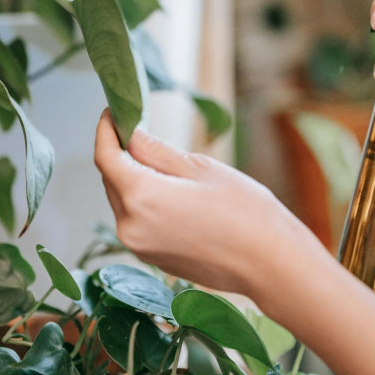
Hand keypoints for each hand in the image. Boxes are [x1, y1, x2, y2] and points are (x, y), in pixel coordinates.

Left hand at [94, 112, 320, 298]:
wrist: (270, 263)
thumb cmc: (244, 210)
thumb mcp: (200, 167)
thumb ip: (157, 151)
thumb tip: (131, 135)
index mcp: (141, 197)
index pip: (105, 157)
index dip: (105, 130)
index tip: (112, 111)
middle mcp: (130, 226)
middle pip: (111, 180)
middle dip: (120, 153)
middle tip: (138, 128)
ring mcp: (140, 247)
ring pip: (122, 201)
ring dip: (132, 178)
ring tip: (160, 161)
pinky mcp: (152, 258)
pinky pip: (136, 221)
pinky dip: (143, 201)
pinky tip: (170, 191)